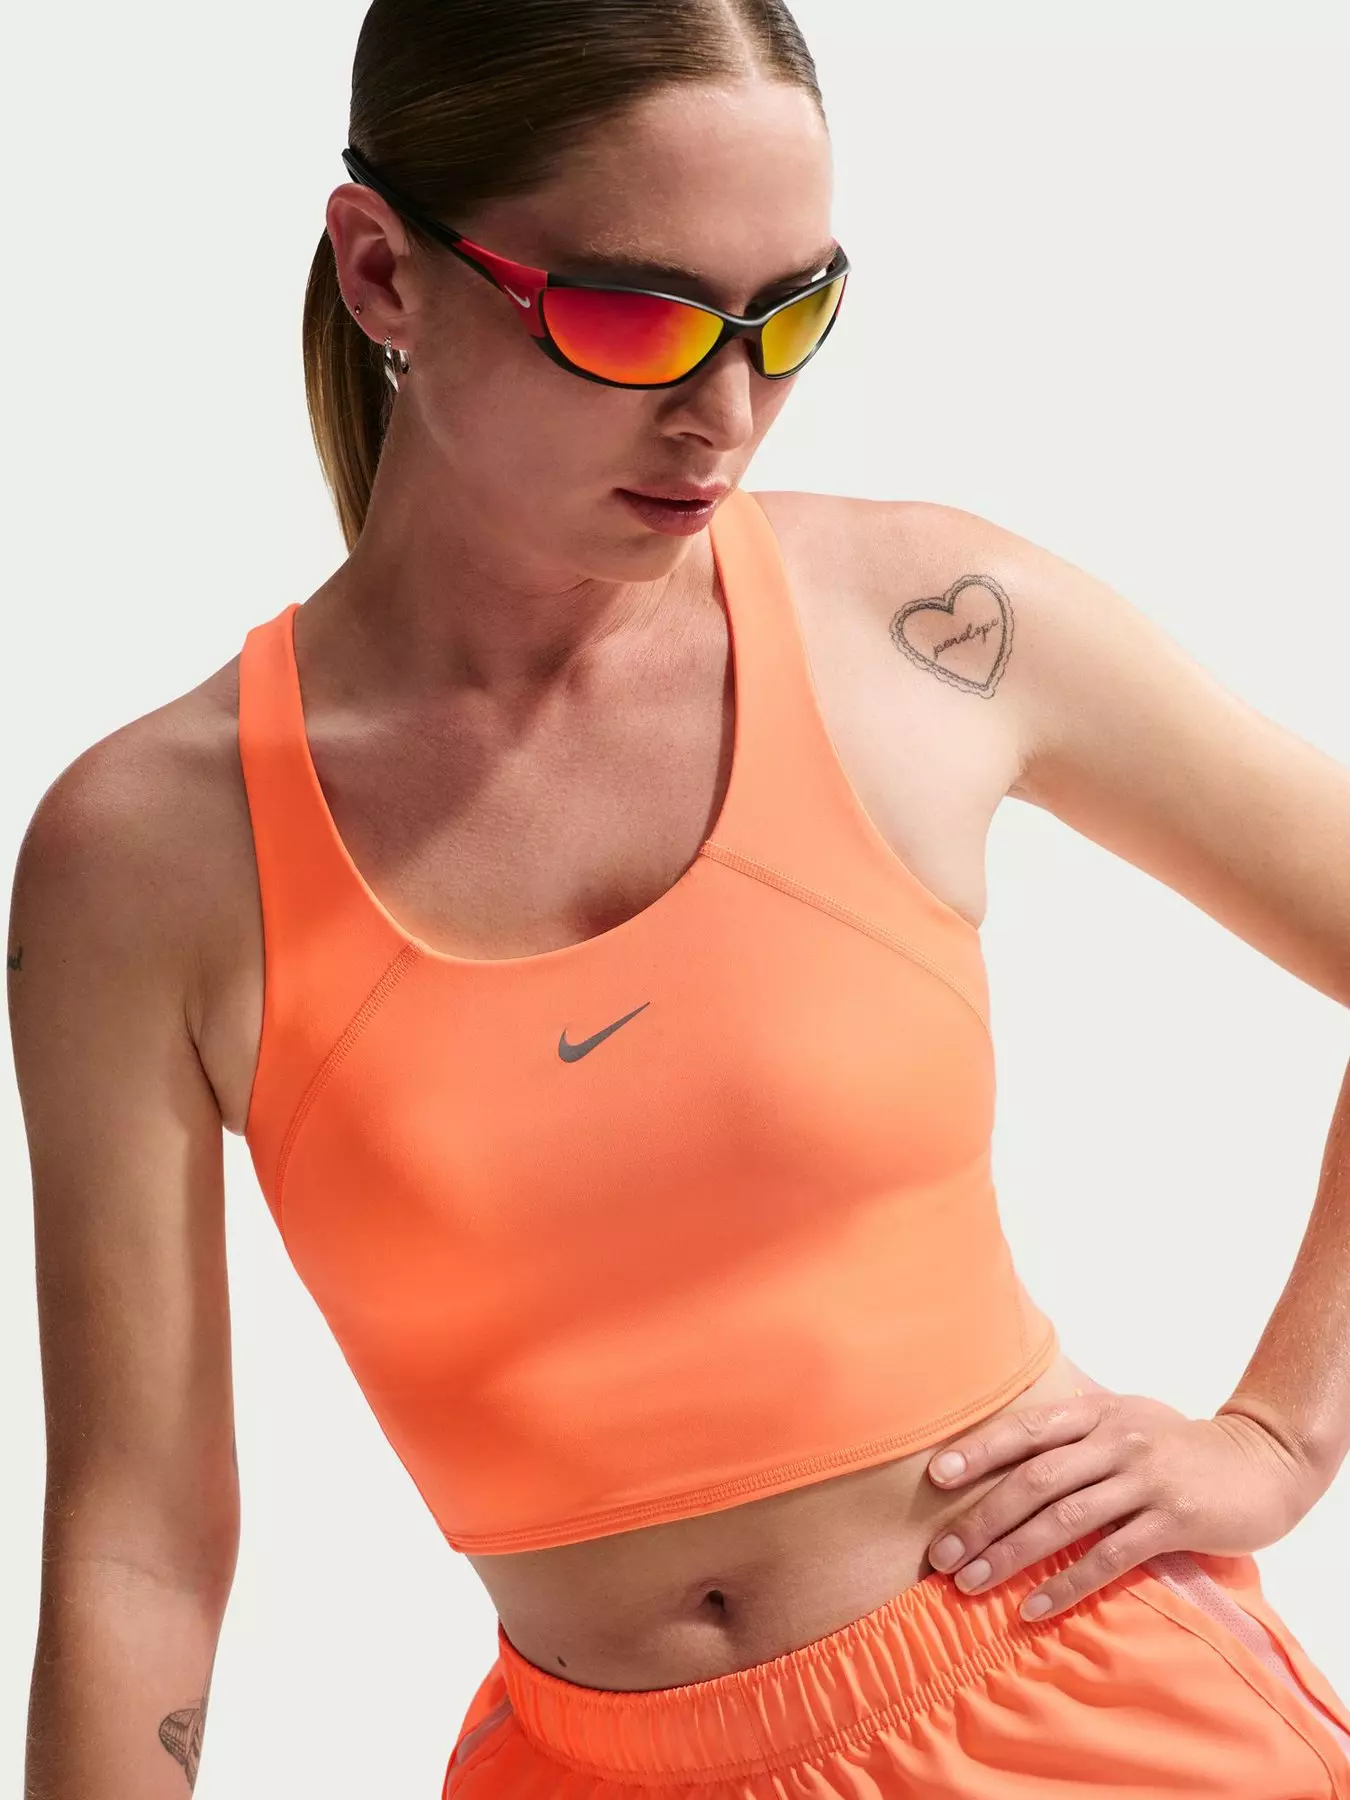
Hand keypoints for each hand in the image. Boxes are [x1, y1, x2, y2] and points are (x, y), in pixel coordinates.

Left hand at [923, 1391, 1323, 1622]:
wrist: (1261, 1461)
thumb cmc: (1178, 1444)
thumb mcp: (1126, 1418)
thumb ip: (1075, 1430)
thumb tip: (1007, 1446)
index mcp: (1096, 1413)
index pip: (1026, 1429)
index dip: (979, 1451)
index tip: (936, 1476)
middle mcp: (1115, 1441)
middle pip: (1035, 1479)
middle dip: (982, 1518)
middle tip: (941, 1553)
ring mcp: (1144, 1480)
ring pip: (1064, 1519)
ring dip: (1011, 1554)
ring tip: (972, 1582)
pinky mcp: (1173, 1520)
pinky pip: (1110, 1557)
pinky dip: (1068, 1584)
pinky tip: (1034, 1609)